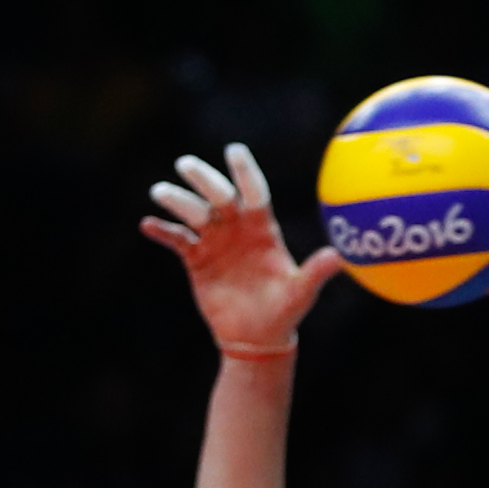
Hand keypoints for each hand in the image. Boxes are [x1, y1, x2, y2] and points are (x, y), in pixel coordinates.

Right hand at [141, 144, 345, 355]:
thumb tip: (340, 257)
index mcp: (263, 228)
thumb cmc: (285, 312)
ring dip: (177, 201)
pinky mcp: (196, 258)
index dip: (244, 172)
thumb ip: (316, 272)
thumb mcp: (302, 293)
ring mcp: (215, 241)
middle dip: (203, 179)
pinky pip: (177, 240)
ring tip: (160, 192)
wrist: (258, 337)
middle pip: (219, 196)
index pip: (254, 193)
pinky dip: (163, 231)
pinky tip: (148, 224)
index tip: (234, 150)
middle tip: (187, 165)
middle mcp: (237, 228)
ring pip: (194, 213)